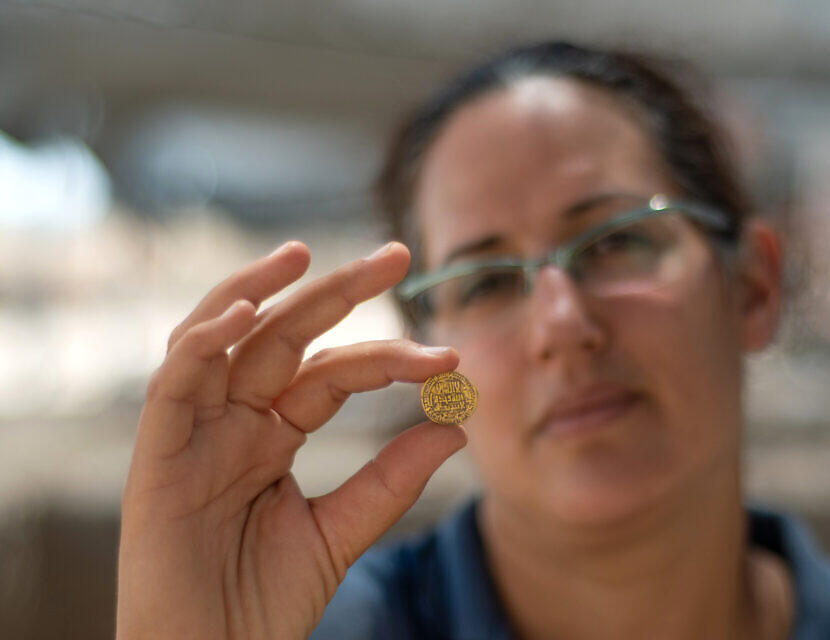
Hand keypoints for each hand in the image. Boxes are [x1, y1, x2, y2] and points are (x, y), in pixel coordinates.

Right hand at [116, 241, 465, 639]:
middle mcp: (234, 418)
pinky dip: (204, 341)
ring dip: (257, 289)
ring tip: (304, 255)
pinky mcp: (156, 453)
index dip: (390, 361)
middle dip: (336, 291)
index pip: (336, 373)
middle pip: (285, 336)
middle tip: (395, 255)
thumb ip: (391, 479)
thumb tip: (457, 424)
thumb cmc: (261, 602)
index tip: (450, 362)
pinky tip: (249, 315)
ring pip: (220, 337)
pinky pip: (173, 382)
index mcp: (274, 431)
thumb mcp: (340, 531)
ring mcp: (194, 430)